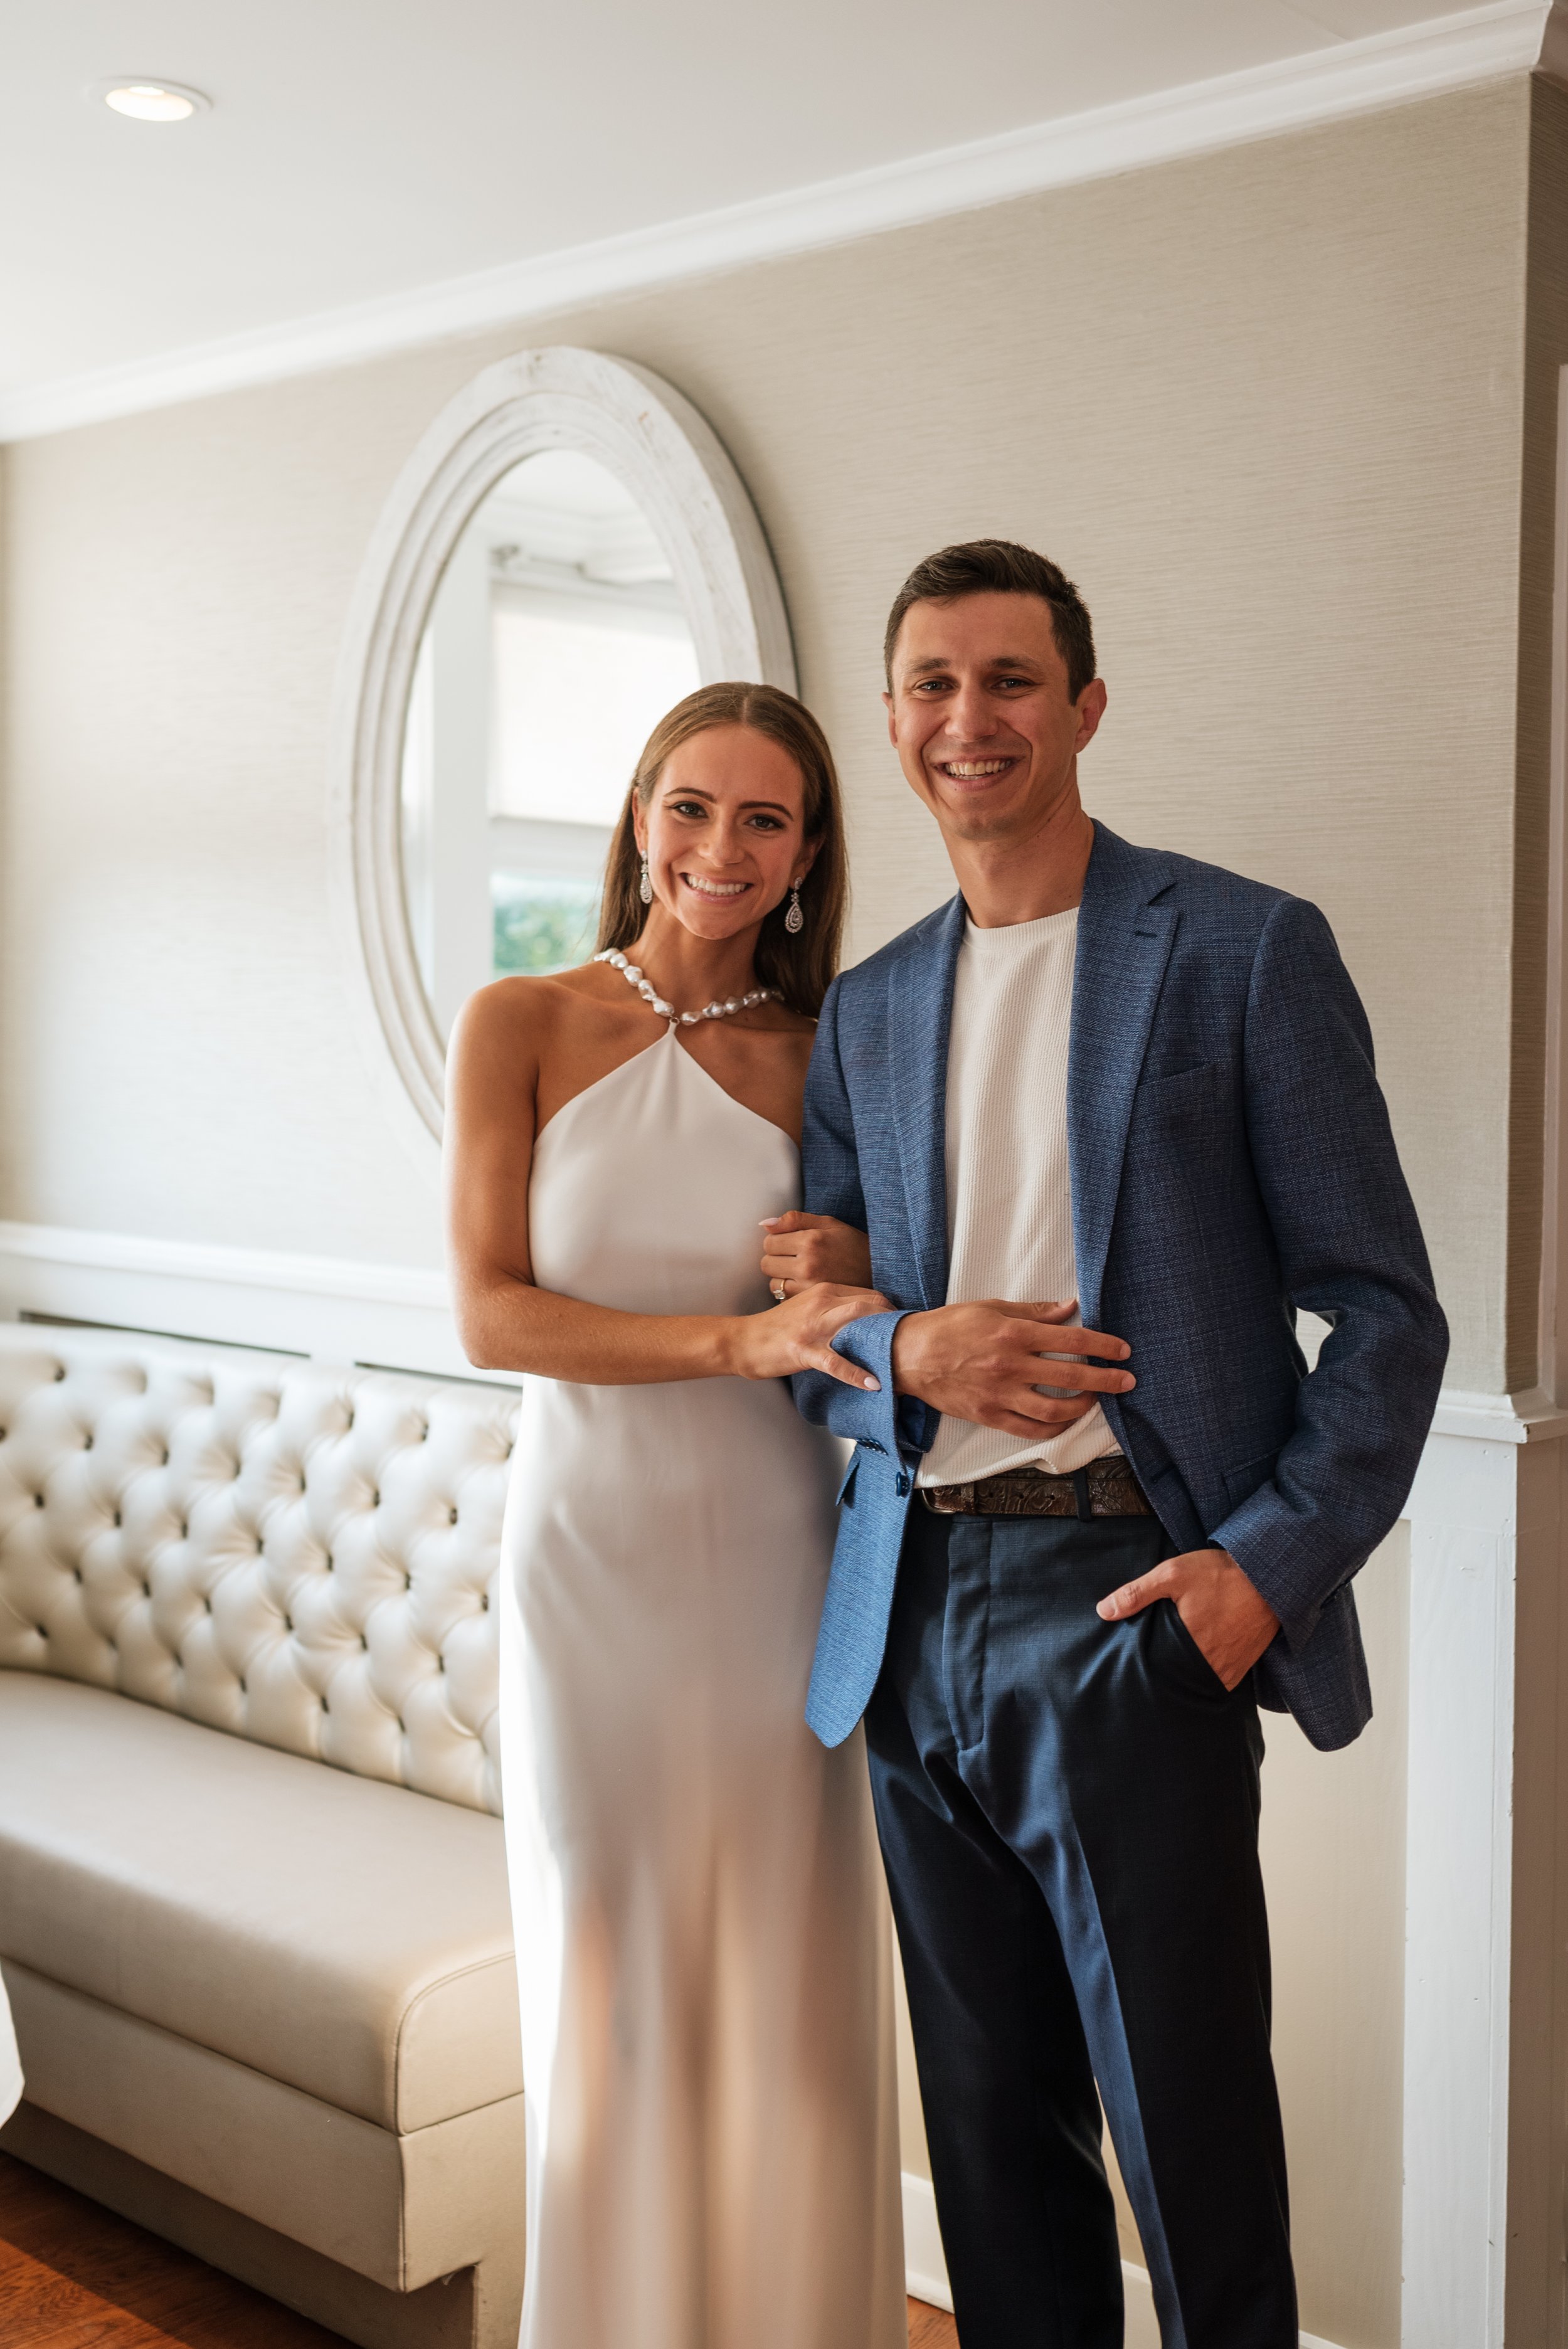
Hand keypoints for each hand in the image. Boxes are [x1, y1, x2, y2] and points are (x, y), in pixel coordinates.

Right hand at [730, 1282, 891, 1389]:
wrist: (743, 1340)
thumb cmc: (776, 1329)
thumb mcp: (807, 1308)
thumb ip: (833, 1308)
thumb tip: (862, 1319)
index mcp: (824, 1290)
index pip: (868, 1294)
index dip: (889, 1309)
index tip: (902, 1325)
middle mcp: (822, 1303)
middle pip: (869, 1303)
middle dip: (893, 1319)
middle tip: (909, 1339)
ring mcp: (813, 1327)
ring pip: (857, 1323)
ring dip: (881, 1338)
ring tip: (900, 1355)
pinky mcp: (804, 1350)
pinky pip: (836, 1363)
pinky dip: (857, 1374)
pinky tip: (873, 1384)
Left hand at [759, 1212, 872, 1295]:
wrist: (878, 1272)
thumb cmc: (852, 1245)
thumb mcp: (828, 1224)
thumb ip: (794, 1220)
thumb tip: (765, 1224)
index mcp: (810, 1240)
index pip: (769, 1241)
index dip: (777, 1241)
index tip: (790, 1243)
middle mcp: (807, 1264)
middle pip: (766, 1263)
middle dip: (776, 1259)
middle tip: (795, 1257)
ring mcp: (809, 1286)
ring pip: (773, 1282)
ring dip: (782, 1277)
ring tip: (801, 1272)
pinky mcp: (811, 1301)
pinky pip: (784, 1296)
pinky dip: (791, 1291)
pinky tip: (805, 1284)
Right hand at [890, 1299, 1133, 1435]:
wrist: (909, 1355)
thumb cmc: (949, 1327)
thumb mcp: (991, 1307)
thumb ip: (1034, 1311)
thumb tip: (1070, 1307)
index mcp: (1012, 1334)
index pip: (1070, 1339)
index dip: (1102, 1345)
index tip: (1122, 1350)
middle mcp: (1010, 1366)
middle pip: (1071, 1377)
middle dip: (1105, 1380)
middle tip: (1127, 1381)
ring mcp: (999, 1395)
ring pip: (1054, 1410)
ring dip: (1082, 1407)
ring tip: (1095, 1400)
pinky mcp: (989, 1416)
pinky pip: (1029, 1430)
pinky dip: (1052, 1428)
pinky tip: (1064, 1421)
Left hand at [1096, 1548, 1278, 1689]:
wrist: (1269, 1575)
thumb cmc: (1221, 1574)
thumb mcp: (1173, 1574)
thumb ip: (1137, 1594)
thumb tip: (1103, 1611)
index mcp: (1188, 1645)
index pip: (1158, 1671)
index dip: (1145, 1670)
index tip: (1133, 1667)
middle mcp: (1210, 1664)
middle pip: (1179, 1679)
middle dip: (1166, 1675)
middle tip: (1154, 1666)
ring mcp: (1230, 1668)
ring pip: (1200, 1681)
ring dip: (1188, 1675)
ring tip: (1175, 1664)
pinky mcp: (1245, 1665)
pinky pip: (1221, 1679)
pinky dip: (1209, 1673)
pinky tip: (1200, 1660)